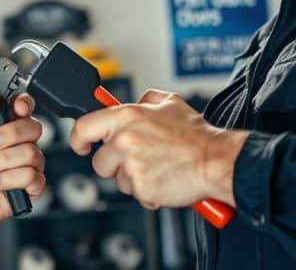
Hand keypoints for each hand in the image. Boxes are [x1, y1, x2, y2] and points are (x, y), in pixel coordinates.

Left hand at [0, 92, 45, 249]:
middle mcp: (19, 142)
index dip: (25, 103)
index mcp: (3, 125)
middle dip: (9, 136)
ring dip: (2, 163)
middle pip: (33, 127)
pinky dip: (8, 180)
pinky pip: (32, 177)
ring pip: (32, 153)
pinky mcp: (31, 186)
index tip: (16, 107)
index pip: (24, 106)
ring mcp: (27, 163)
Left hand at [68, 89, 247, 209]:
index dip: (79, 138)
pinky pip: (136, 194)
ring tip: (157, 168)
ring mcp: (132, 165)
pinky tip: (163, 180)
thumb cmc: (195, 136)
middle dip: (115, 164)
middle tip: (139, 160)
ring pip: (117, 180)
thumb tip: (134, 102)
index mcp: (127, 116)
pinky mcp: (142, 187)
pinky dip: (148, 192)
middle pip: (99, 161)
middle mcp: (125, 139)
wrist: (216, 160)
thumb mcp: (169, 103)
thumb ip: (146, 100)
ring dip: (133, 178)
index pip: (84, 126)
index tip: (81, 145)